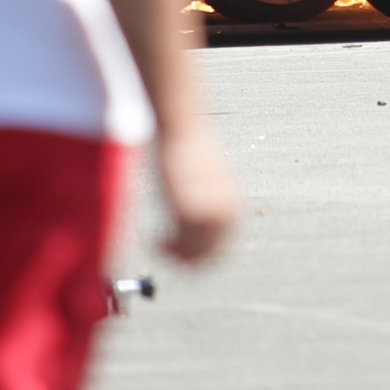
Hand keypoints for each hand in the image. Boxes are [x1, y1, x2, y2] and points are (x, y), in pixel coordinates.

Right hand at [153, 124, 240, 263]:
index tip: (178, 249)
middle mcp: (228, 212)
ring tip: (157, 245)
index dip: (199, 254)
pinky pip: (182, 246)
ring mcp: (212, 213)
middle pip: (210, 256)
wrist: (182, 130)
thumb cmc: (188, 150)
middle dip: (186, 259)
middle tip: (163, 252)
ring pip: (195, 255)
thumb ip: (206, 202)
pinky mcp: (193, 211)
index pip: (222, 246)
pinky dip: (167, 250)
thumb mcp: (204, 181)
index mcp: (234, 205)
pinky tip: (155, 242)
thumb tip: (194, 222)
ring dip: (175, 257)